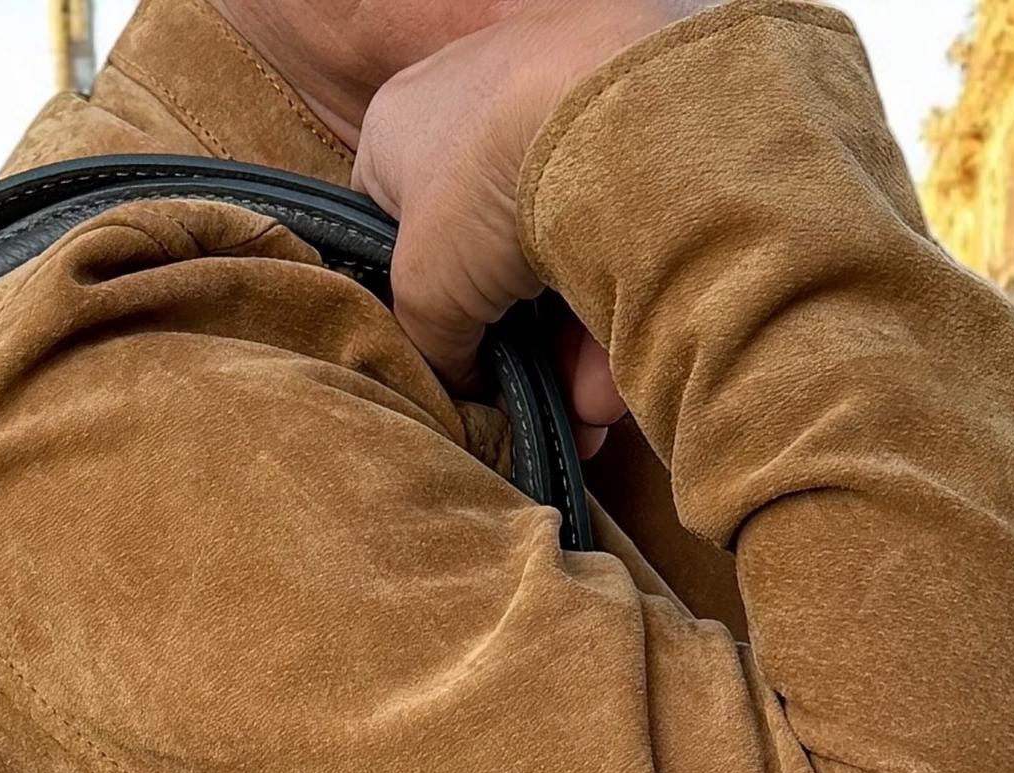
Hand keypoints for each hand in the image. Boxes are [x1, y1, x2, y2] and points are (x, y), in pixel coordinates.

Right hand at [352, 1, 708, 448]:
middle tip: (524, 409)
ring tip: (586, 416)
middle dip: (513, 349)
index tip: (441, 356)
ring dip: (570, 354)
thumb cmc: (482, 184)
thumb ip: (427, 342)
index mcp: (400, 128)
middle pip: (484, 261)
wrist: (613, 117)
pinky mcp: (625, 150)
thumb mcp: (422, 286)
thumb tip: (460, 381)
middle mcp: (475, 115)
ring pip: (556, 266)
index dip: (411, 298)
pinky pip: (612, 249)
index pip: (389, 224)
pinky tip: (615, 388)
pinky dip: (615, 318)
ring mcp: (553, 127)